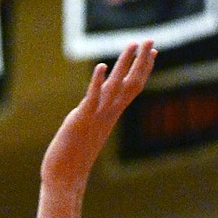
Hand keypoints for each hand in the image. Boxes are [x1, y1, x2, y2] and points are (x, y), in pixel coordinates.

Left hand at [42, 43, 155, 192]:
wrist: (64, 178)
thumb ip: (94, 117)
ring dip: (124, 65)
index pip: (132, 88)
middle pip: (130, 84)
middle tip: (151, 39)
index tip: (153, 51)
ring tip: (133, 45)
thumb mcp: (89, 130)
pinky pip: (91, 100)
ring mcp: (95, 117)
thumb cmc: (73, 158)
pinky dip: (96, 83)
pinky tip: (101, 67)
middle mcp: (107, 114)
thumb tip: (94, 109)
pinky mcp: (80, 120)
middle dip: (141, 61)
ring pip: (115, 87)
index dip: (144, 69)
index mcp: (111, 115)